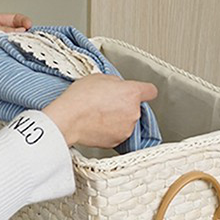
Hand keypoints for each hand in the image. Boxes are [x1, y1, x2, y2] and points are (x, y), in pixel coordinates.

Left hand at [0, 13, 30, 71]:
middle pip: (15, 38)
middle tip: (28, 43)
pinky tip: (10, 63)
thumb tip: (22, 31)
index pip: (15, 21)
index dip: (24, 23)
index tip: (30, 27)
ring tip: (19, 53)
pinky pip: (2, 64)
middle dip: (22, 40)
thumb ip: (4, 31)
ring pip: (10, 52)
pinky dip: (6, 64)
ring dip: (14, 53)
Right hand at [42, 75, 157, 147]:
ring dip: (118, 119)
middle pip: (135, 108)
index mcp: (131, 93)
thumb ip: (116, 83)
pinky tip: (98, 124)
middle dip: (125, 105)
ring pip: (127, 122)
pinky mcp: (117, 142)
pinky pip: (118, 134)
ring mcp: (126, 129)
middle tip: (107, 102)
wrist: (69, 120)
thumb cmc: (80, 98)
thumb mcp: (100, 78)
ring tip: (100, 114)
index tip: (141, 93)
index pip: (150, 91)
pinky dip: (111, 131)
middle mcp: (133, 113)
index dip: (144, 91)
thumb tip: (118, 88)